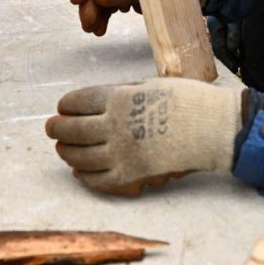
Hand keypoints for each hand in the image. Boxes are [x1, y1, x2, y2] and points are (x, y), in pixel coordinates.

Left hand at [44, 78, 242, 195]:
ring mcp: (122, 152)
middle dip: (58, 128)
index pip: (78, 102)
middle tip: (51, 128)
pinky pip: (99, 179)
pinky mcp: (131, 175)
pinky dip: (85, 176)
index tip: (62, 107)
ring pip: (80, 156)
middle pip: (73, 129)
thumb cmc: (185, 100)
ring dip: (66, 152)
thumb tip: (99, 102)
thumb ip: (121, 93)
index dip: (66, 105)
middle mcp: (114, 125)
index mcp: (119, 98)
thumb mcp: (149, 84)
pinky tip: (79, 171)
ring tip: (62, 148)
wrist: (211, 128)